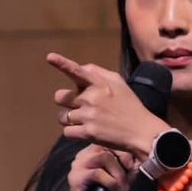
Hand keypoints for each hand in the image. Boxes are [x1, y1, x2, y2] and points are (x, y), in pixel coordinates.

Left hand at [48, 53, 166, 156]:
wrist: (141, 131)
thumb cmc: (129, 105)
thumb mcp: (119, 83)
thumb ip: (98, 73)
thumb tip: (80, 68)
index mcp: (99, 84)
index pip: (77, 71)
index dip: (62, 64)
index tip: (49, 57)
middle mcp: (91, 98)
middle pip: (59, 97)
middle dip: (65, 102)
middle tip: (79, 106)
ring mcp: (89, 116)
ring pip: (61, 117)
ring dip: (69, 119)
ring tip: (84, 120)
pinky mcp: (88, 133)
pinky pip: (67, 132)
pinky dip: (74, 133)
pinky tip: (86, 131)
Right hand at [64, 143, 138, 190]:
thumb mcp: (122, 175)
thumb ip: (128, 163)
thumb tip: (140, 154)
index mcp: (92, 151)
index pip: (111, 141)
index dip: (126, 152)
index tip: (133, 166)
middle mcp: (83, 155)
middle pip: (109, 146)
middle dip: (124, 162)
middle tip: (129, 179)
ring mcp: (78, 165)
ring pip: (104, 157)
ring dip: (118, 173)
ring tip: (122, 187)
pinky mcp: (76, 178)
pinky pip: (97, 173)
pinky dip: (111, 182)